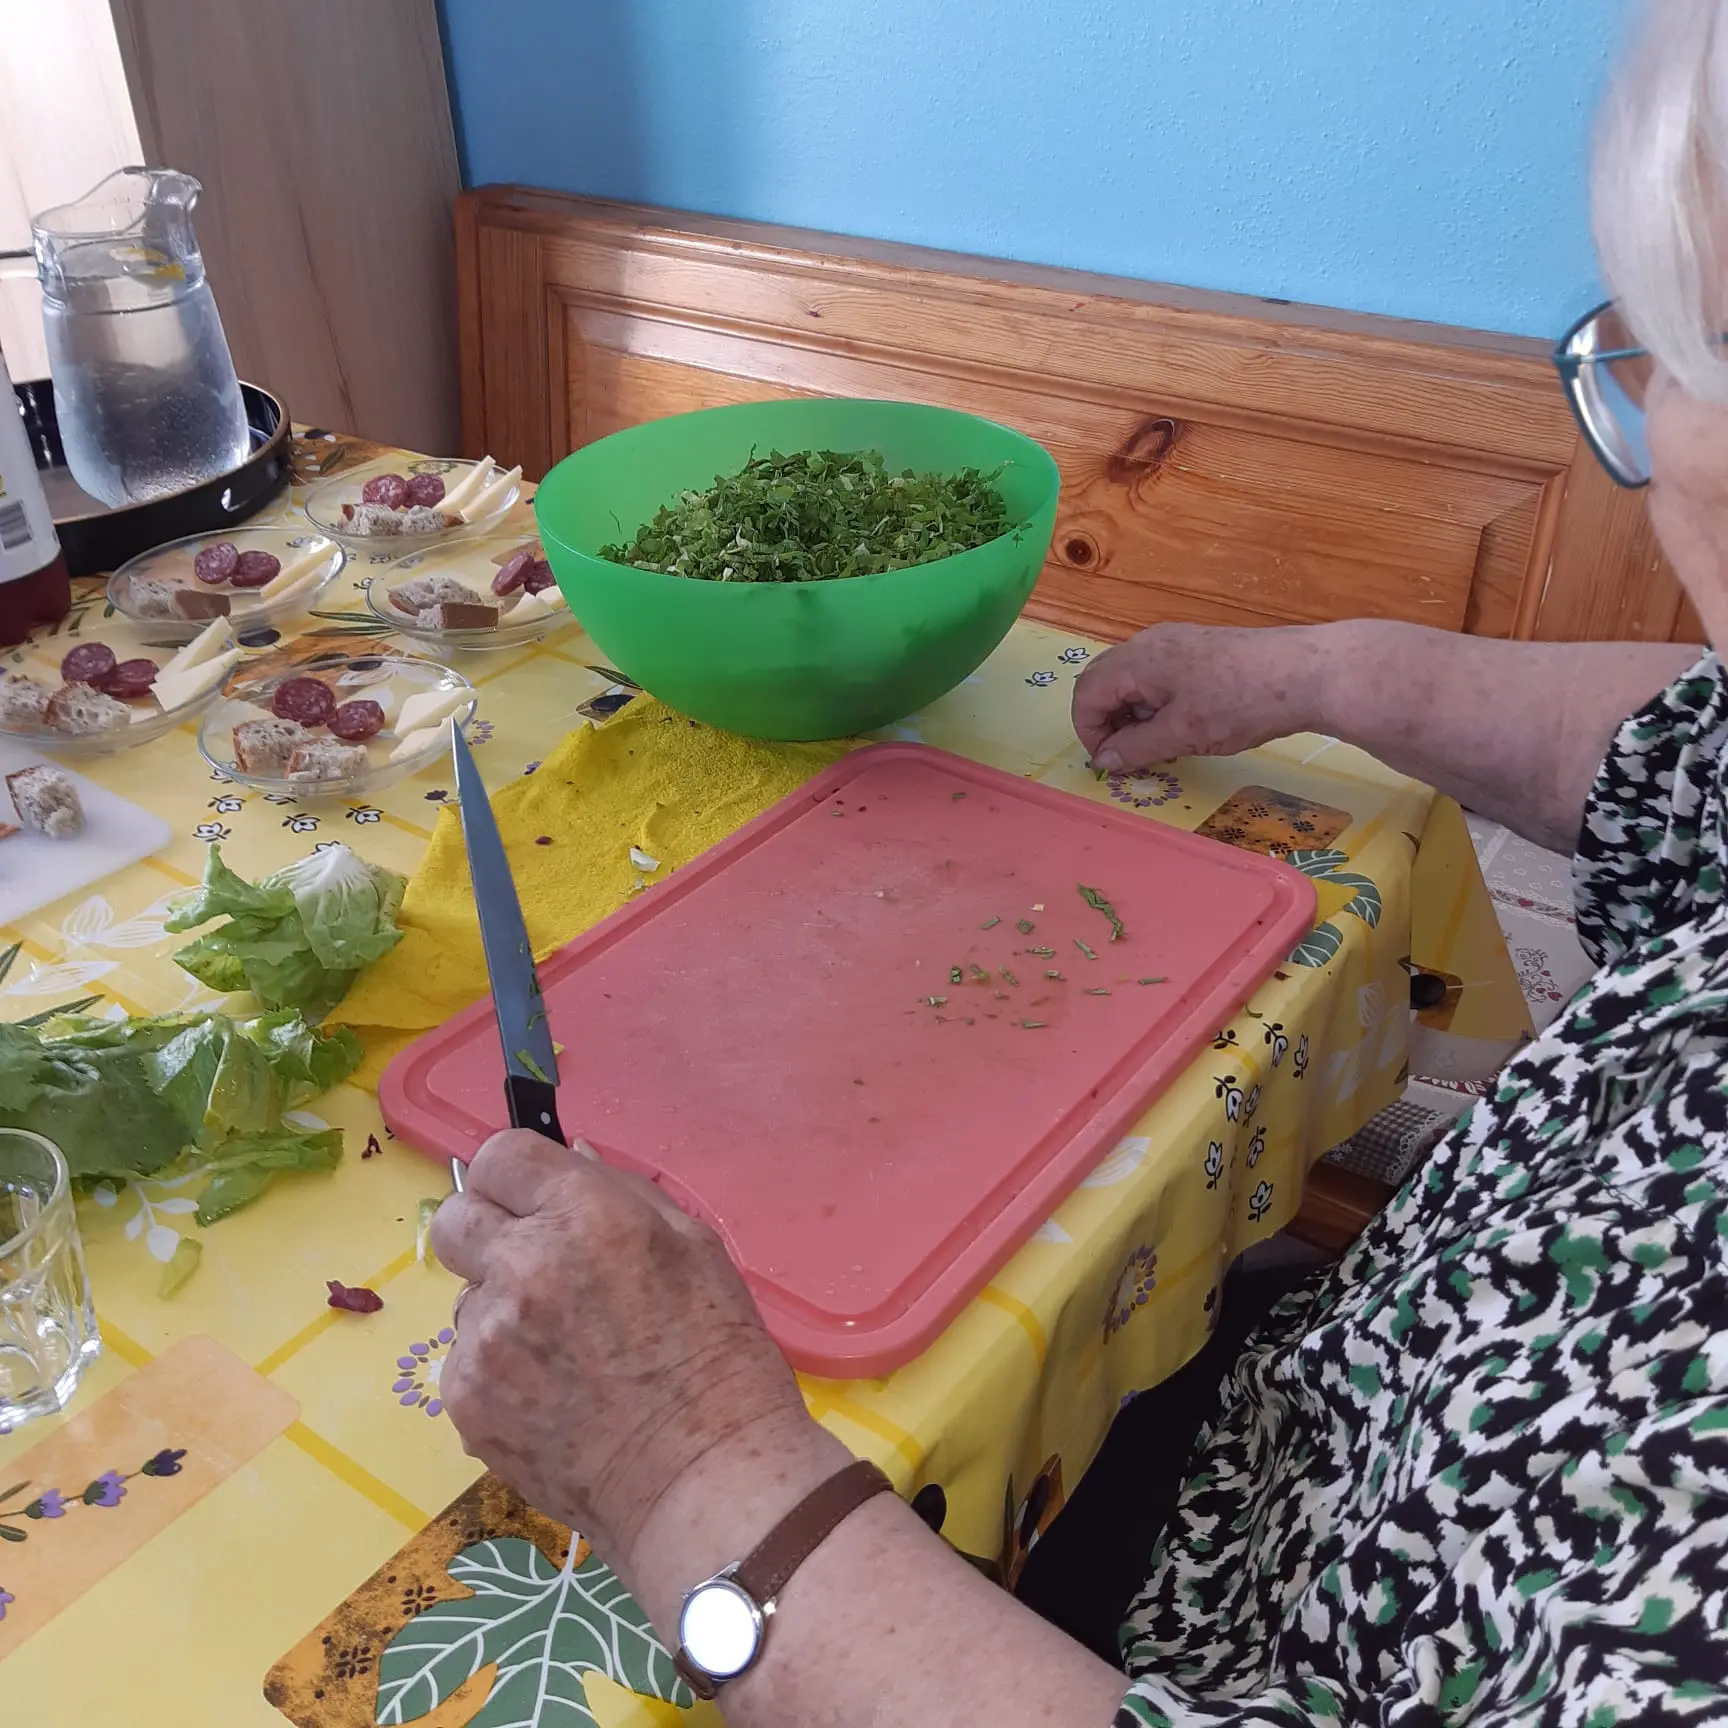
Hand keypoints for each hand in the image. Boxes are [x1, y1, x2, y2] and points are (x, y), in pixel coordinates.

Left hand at [431, 1131, 816, 1565]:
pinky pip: (466, 1360)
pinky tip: (554, 1397)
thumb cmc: (720, 1356)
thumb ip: (624, 1193)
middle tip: (535, 1267)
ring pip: (465, 1297)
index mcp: (585, 1215)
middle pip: (455, 1216)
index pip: (499, 1155)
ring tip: (566, 1353)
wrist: (703, 1481)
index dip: (518, 1176)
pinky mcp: (464, 1401)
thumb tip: (571, 1160)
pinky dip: (499, 1371)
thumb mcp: (695, 1247)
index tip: (536, 1200)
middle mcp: (521, 1265)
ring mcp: (484, 1338)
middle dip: (489, 1230)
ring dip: (500, 1308)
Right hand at [1072, 622, 1334, 772]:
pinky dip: (1156, 704)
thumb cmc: (1240, 702)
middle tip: (1129, 755)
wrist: (1307, 673)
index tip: (1110, 764)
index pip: (1086, 693)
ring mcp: (1176, 642)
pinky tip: (1184, 725)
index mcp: (1138, 659)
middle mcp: (1150, 643)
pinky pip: (1159, 676)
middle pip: (1104, 681)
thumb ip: (1136, 748)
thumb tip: (1104, 761)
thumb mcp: (1183, 735)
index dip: (1089, 732)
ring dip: (1132, 715)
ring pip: (1132, 680)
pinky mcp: (1199, 649)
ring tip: (1160, 744)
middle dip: (1107, 722)